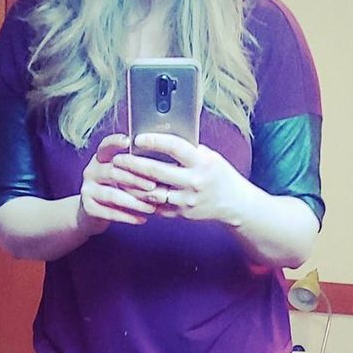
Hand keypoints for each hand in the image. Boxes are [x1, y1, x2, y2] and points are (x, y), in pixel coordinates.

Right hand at [78, 134, 162, 232]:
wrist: (93, 213)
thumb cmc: (117, 189)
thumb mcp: (122, 174)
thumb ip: (135, 167)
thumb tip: (164, 164)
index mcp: (100, 158)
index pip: (105, 146)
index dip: (115, 142)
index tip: (129, 141)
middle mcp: (91, 171)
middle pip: (112, 172)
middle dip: (135, 179)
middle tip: (153, 186)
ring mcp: (87, 190)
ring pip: (112, 195)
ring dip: (134, 202)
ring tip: (152, 208)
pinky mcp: (88, 208)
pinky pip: (110, 213)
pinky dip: (128, 217)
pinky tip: (142, 219)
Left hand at [113, 133, 253, 226]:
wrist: (234, 204)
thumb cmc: (219, 175)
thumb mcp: (209, 156)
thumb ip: (187, 150)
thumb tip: (160, 137)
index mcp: (202, 163)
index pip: (174, 147)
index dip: (153, 141)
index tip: (137, 138)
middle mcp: (194, 182)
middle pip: (155, 171)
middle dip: (132, 164)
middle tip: (118, 158)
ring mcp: (186, 201)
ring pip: (150, 192)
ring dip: (131, 183)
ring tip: (119, 175)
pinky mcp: (180, 214)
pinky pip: (155, 205)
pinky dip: (141, 197)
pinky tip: (131, 190)